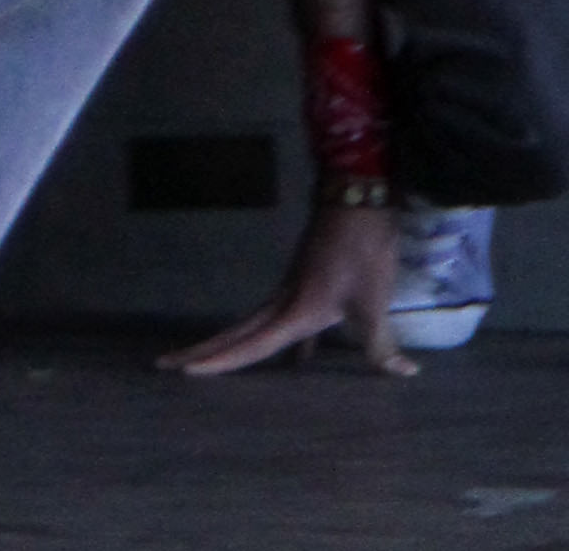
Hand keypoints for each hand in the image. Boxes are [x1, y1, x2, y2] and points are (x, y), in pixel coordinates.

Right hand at [168, 196, 414, 379]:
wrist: (356, 194)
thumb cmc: (361, 247)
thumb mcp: (373, 299)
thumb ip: (381, 343)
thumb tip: (402, 373)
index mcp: (296, 309)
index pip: (252, 344)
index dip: (220, 361)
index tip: (184, 372)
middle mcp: (285, 301)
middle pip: (237, 333)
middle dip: (204, 351)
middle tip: (167, 364)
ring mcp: (292, 289)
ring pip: (254, 325)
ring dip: (231, 344)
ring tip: (210, 362)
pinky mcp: (306, 283)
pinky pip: (281, 320)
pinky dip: (277, 340)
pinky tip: (299, 360)